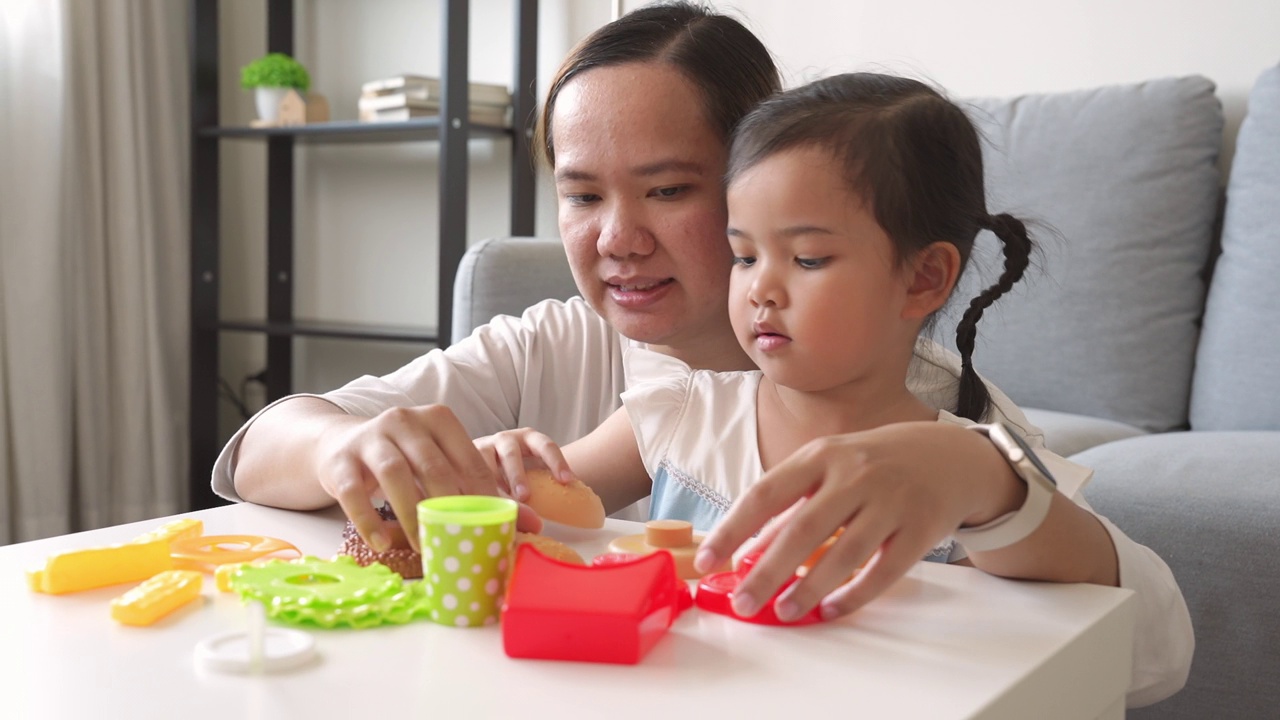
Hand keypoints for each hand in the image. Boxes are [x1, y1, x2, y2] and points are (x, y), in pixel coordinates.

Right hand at [314, 404, 540, 552]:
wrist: (339, 445)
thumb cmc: (404, 460)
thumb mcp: (439, 465)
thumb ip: (479, 490)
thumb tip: (533, 526)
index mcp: (439, 419)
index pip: (469, 460)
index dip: (487, 496)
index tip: (499, 528)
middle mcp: (405, 421)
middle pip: (434, 467)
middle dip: (450, 508)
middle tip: (459, 542)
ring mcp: (371, 438)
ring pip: (395, 475)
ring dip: (411, 515)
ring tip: (423, 547)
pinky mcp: (340, 460)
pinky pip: (355, 492)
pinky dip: (370, 520)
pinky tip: (382, 543)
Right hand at [473, 427, 579, 500]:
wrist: (478, 460)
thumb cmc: (514, 472)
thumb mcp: (531, 471)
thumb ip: (545, 485)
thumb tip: (563, 521)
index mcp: (528, 439)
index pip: (545, 445)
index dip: (556, 461)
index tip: (567, 480)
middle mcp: (504, 440)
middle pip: (511, 454)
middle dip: (517, 475)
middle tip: (524, 497)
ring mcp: (482, 448)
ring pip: (482, 462)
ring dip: (489, 484)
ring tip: (494, 504)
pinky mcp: (463, 460)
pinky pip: (464, 475)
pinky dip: (470, 490)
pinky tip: (473, 505)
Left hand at [694, 422, 1015, 621]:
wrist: (950, 456)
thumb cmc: (874, 464)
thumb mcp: (829, 467)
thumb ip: (791, 505)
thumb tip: (747, 553)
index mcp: (820, 455)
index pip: (766, 494)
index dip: (733, 529)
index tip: (706, 560)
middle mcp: (855, 474)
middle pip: (803, 529)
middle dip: (768, 571)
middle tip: (742, 603)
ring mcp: (891, 501)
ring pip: (844, 552)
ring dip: (810, 588)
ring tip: (782, 612)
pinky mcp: (921, 529)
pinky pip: (883, 570)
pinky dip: (855, 594)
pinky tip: (831, 611)